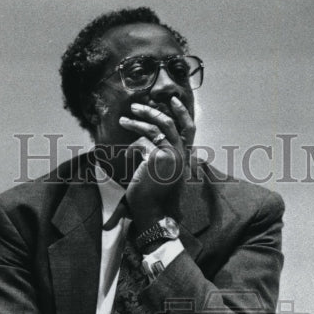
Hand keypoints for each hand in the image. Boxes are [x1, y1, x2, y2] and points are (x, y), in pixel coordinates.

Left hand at [119, 96, 195, 229]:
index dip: (182, 112)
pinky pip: (140, 145)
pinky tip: (127, 160)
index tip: (171, 99)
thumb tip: (147, 139)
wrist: (154, 214)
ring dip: (136, 122)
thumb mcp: (163, 172)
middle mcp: (182, 154)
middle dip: (151, 111)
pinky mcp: (157, 157)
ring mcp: (171, 155)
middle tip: (136, 106)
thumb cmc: (155, 196)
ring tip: (123, 120)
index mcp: (185, 157)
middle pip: (168, 123)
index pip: (189, 128)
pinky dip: (131, 151)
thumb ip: (162, 155)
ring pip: (153, 129)